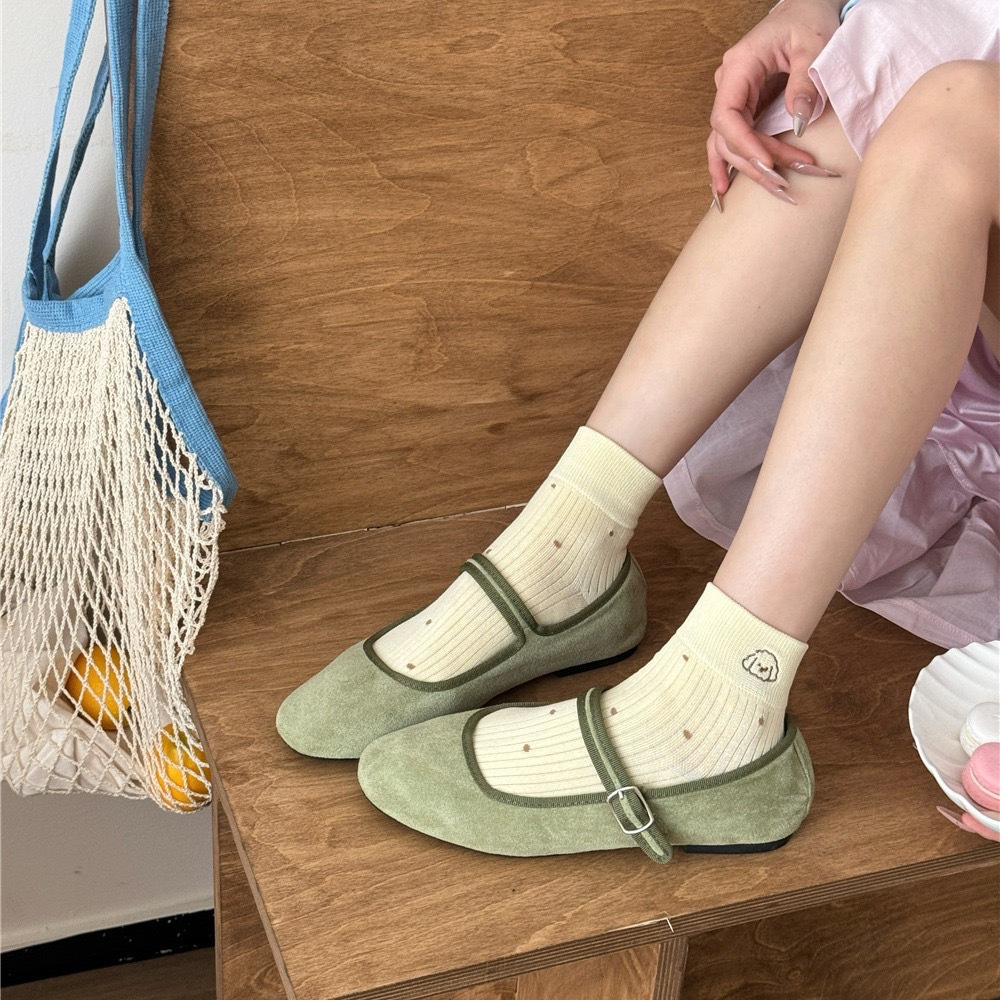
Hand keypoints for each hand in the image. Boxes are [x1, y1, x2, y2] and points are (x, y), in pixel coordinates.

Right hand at [708, 0, 842, 201]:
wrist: (807, 9)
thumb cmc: (809, 19)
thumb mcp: (814, 45)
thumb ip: (805, 83)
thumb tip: (799, 123)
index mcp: (739, 66)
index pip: (727, 116)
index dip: (744, 144)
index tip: (768, 162)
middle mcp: (730, 86)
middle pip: (730, 137)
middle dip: (756, 163)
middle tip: (786, 182)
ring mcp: (735, 98)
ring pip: (728, 144)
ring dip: (748, 170)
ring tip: (772, 190)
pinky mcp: (745, 108)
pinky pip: (729, 142)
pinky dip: (727, 166)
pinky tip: (724, 191)